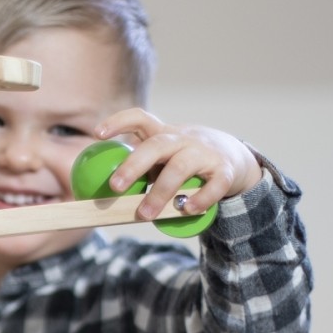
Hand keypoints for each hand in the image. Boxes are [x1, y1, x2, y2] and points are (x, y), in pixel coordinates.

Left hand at [92, 110, 261, 222]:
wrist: (235, 159)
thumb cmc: (186, 163)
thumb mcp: (164, 159)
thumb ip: (141, 172)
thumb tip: (100, 199)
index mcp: (164, 135)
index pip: (140, 118)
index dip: (118, 122)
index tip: (97, 134)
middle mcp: (183, 140)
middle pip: (156, 146)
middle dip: (133, 165)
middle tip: (114, 186)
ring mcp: (205, 154)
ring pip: (179, 168)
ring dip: (160, 192)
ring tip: (144, 214)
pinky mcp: (224, 171)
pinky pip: (212, 185)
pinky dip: (199, 199)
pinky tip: (184, 210)